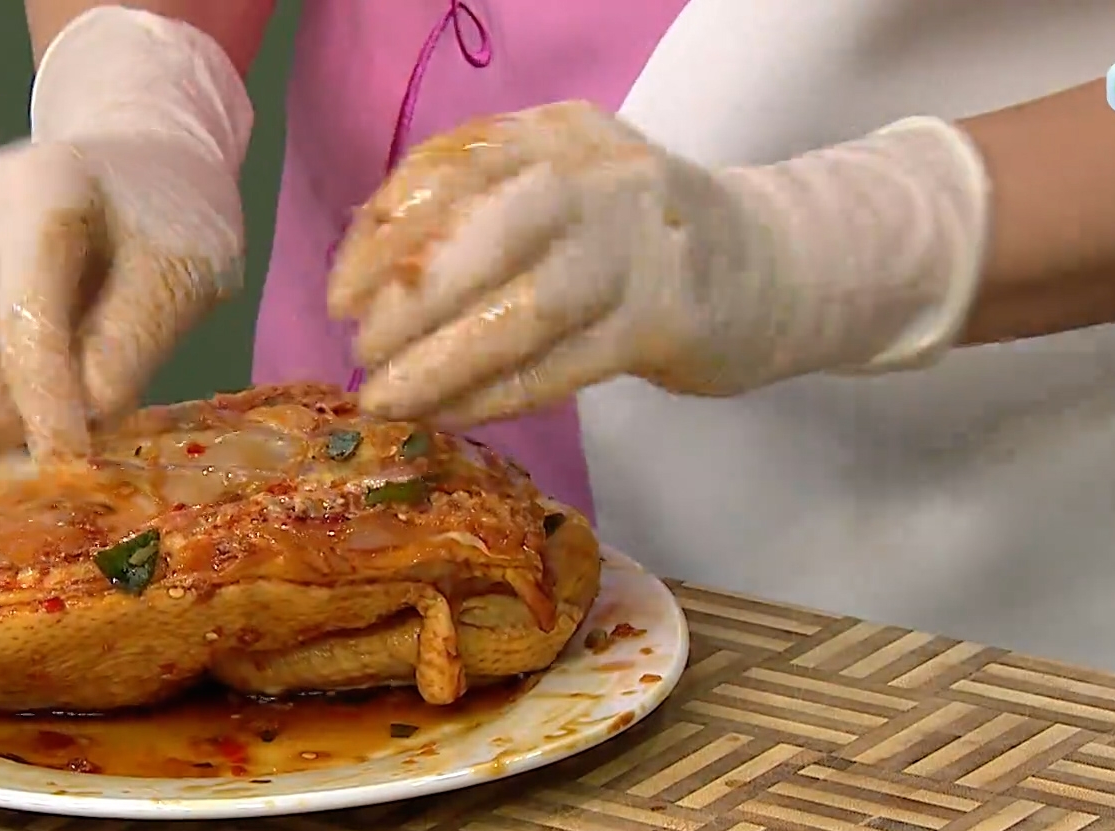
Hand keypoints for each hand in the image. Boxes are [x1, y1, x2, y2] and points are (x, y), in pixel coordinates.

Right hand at [0, 7, 251, 470]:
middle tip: (49, 455)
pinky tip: (10, 437)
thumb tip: (77, 429)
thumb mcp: (185, 271)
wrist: (137, 171)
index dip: (43, 400)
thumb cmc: (169, 221)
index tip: (71, 463)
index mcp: (41, 191)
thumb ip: (133, 343)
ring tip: (35, 452)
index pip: (22, 312)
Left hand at [328, 101, 989, 425]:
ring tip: (390, 399)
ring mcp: (639, 246)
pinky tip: (454, 414)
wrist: (775, 265)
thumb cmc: (633, 241)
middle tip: (359, 354)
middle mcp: (598, 174)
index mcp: (556, 132)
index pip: (448, 169)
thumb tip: (368, 280)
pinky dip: (500, 392)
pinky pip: (566, 363)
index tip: (340, 299)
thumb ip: (477, 215)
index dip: (382, 237)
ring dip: (443, 360)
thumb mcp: (559, 192)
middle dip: (407, 298)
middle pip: (486, 230)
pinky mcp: (668, 319)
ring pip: (526, 305)